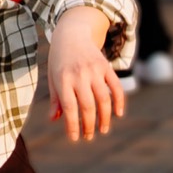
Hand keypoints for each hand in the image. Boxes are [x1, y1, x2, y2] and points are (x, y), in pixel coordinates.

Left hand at [47, 14, 124, 142]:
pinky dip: (119, 101)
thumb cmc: (59, 60)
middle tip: (89, 137)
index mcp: (62, 79)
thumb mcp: (52, 77)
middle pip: (87, 106)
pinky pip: (116, 87)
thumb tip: (54, 120)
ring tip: (102, 130)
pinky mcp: (106, 67)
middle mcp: (79, 75)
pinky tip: (118, 114)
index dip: (73, 125)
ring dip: (104, 118)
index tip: (74, 138)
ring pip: (103, 99)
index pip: (69, 107)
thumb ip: (55, 99)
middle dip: (89, 125)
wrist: (71, 34)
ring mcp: (94, 70)